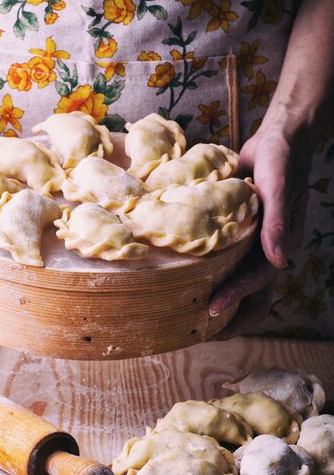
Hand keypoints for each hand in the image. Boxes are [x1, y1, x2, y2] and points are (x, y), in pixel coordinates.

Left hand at [209, 118, 311, 338]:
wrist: (278, 140)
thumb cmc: (281, 159)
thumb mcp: (278, 185)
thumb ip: (279, 221)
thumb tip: (280, 261)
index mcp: (282, 244)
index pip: (258, 281)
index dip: (236, 297)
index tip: (211, 312)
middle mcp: (270, 250)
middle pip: (255, 296)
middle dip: (234, 319)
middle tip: (204, 333)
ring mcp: (257, 245)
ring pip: (242, 284)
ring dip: (225, 304)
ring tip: (196, 320)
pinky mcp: (243, 235)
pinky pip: (230, 264)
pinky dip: (216, 278)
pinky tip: (191, 282)